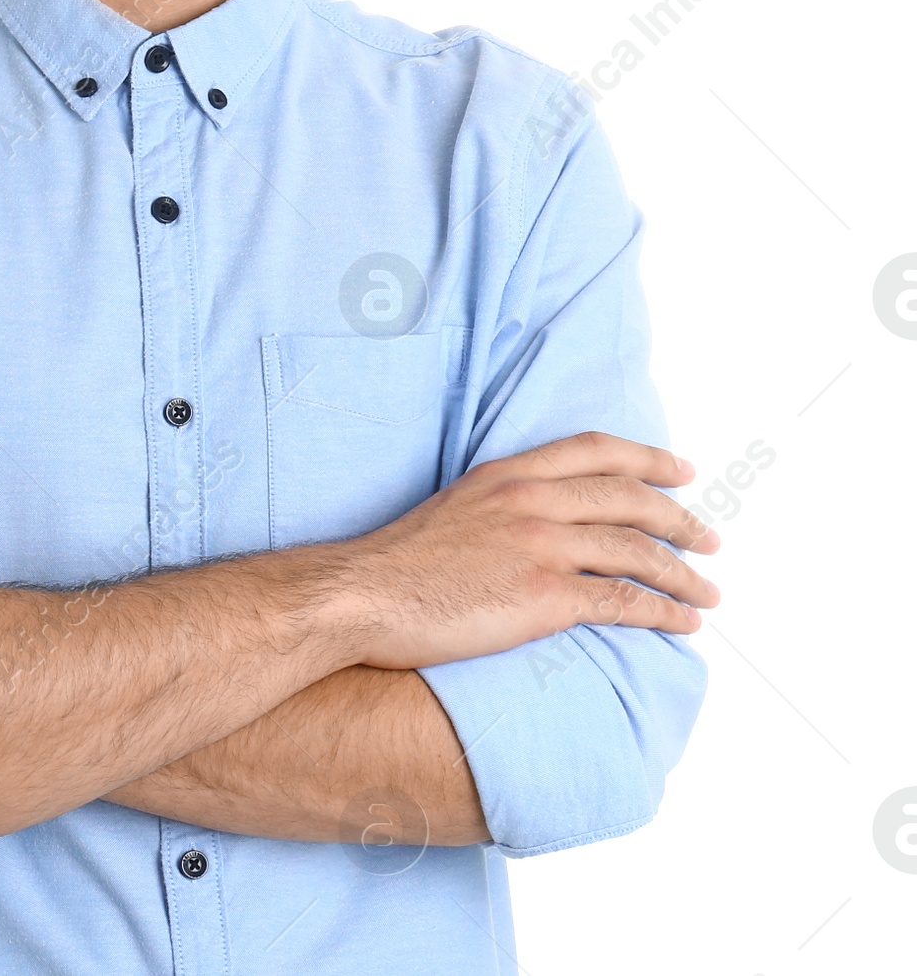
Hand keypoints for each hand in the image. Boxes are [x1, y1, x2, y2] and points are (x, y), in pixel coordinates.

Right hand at [349, 431, 719, 670]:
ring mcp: (539, 546)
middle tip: (710, 539)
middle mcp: (531, 500)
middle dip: (679, 519)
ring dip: (683, 573)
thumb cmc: (399, 563)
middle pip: (629, 499)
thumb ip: (504, 503)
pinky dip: (662, 612)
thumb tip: (542, 521)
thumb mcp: (456, 506)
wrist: (364, 595)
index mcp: (508, 473)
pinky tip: (683, 624)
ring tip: (708, 592)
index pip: (596, 450)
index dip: (648, 458)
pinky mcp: (542, 596)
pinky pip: (622, 601)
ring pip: (636, 552)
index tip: (683, 470)